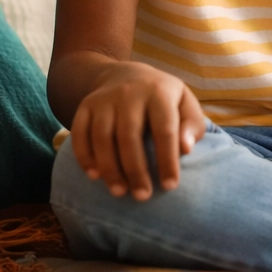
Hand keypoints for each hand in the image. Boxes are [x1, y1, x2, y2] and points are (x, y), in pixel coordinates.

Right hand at [70, 61, 206, 199]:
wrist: (126, 75)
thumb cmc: (163, 98)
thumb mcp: (184, 103)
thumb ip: (192, 125)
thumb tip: (186, 149)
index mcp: (159, 93)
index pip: (164, 129)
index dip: (167, 160)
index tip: (170, 186)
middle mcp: (129, 93)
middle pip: (129, 135)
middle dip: (136, 170)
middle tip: (142, 196)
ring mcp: (104, 99)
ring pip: (102, 136)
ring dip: (109, 168)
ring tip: (119, 192)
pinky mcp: (85, 106)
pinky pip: (80, 133)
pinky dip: (84, 156)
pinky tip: (94, 176)